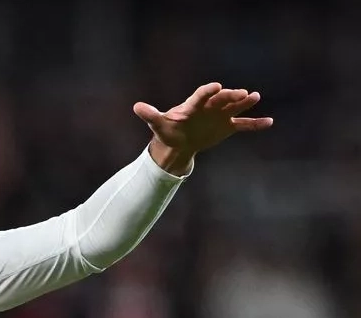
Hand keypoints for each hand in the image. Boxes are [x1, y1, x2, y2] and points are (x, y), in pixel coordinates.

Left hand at [134, 83, 272, 173]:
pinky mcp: (227, 126)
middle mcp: (209, 106)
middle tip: (242, 93)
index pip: (201, 95)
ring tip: (255, 97)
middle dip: (230, 96)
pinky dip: (255, 124)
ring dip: (245, 103)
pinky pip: (243, 125)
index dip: (208, 91)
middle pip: (221, 99)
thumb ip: (150, 115)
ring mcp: (220, 115)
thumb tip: (136, 107)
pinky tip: (269, 122)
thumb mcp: (158, 124)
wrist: (178, 143)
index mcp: (193, 104)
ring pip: (234, 107)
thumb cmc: (168, 131)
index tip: (216, 86)